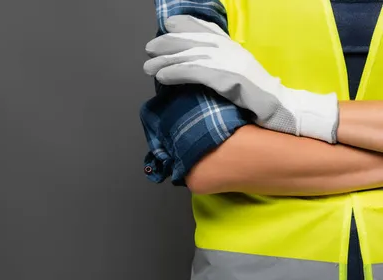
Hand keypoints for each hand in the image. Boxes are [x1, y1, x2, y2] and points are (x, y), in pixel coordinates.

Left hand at [143, 15, 338, 143]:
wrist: (278, 107)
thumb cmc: (254, 94)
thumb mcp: (236, 71)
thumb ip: (218, 62)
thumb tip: (193, 61)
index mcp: (231, 46)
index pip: (206, 28)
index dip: (185, 24)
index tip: (168, 25)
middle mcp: (229, 50)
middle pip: (193, 41)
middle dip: (168, 43)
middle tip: (150, 49)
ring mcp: (229, 63)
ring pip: (190, 56)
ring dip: (166, 61)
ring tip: (149, 67)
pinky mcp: (227, 79)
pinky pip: (196, 73)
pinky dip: (176, 73)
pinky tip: (163, 77)